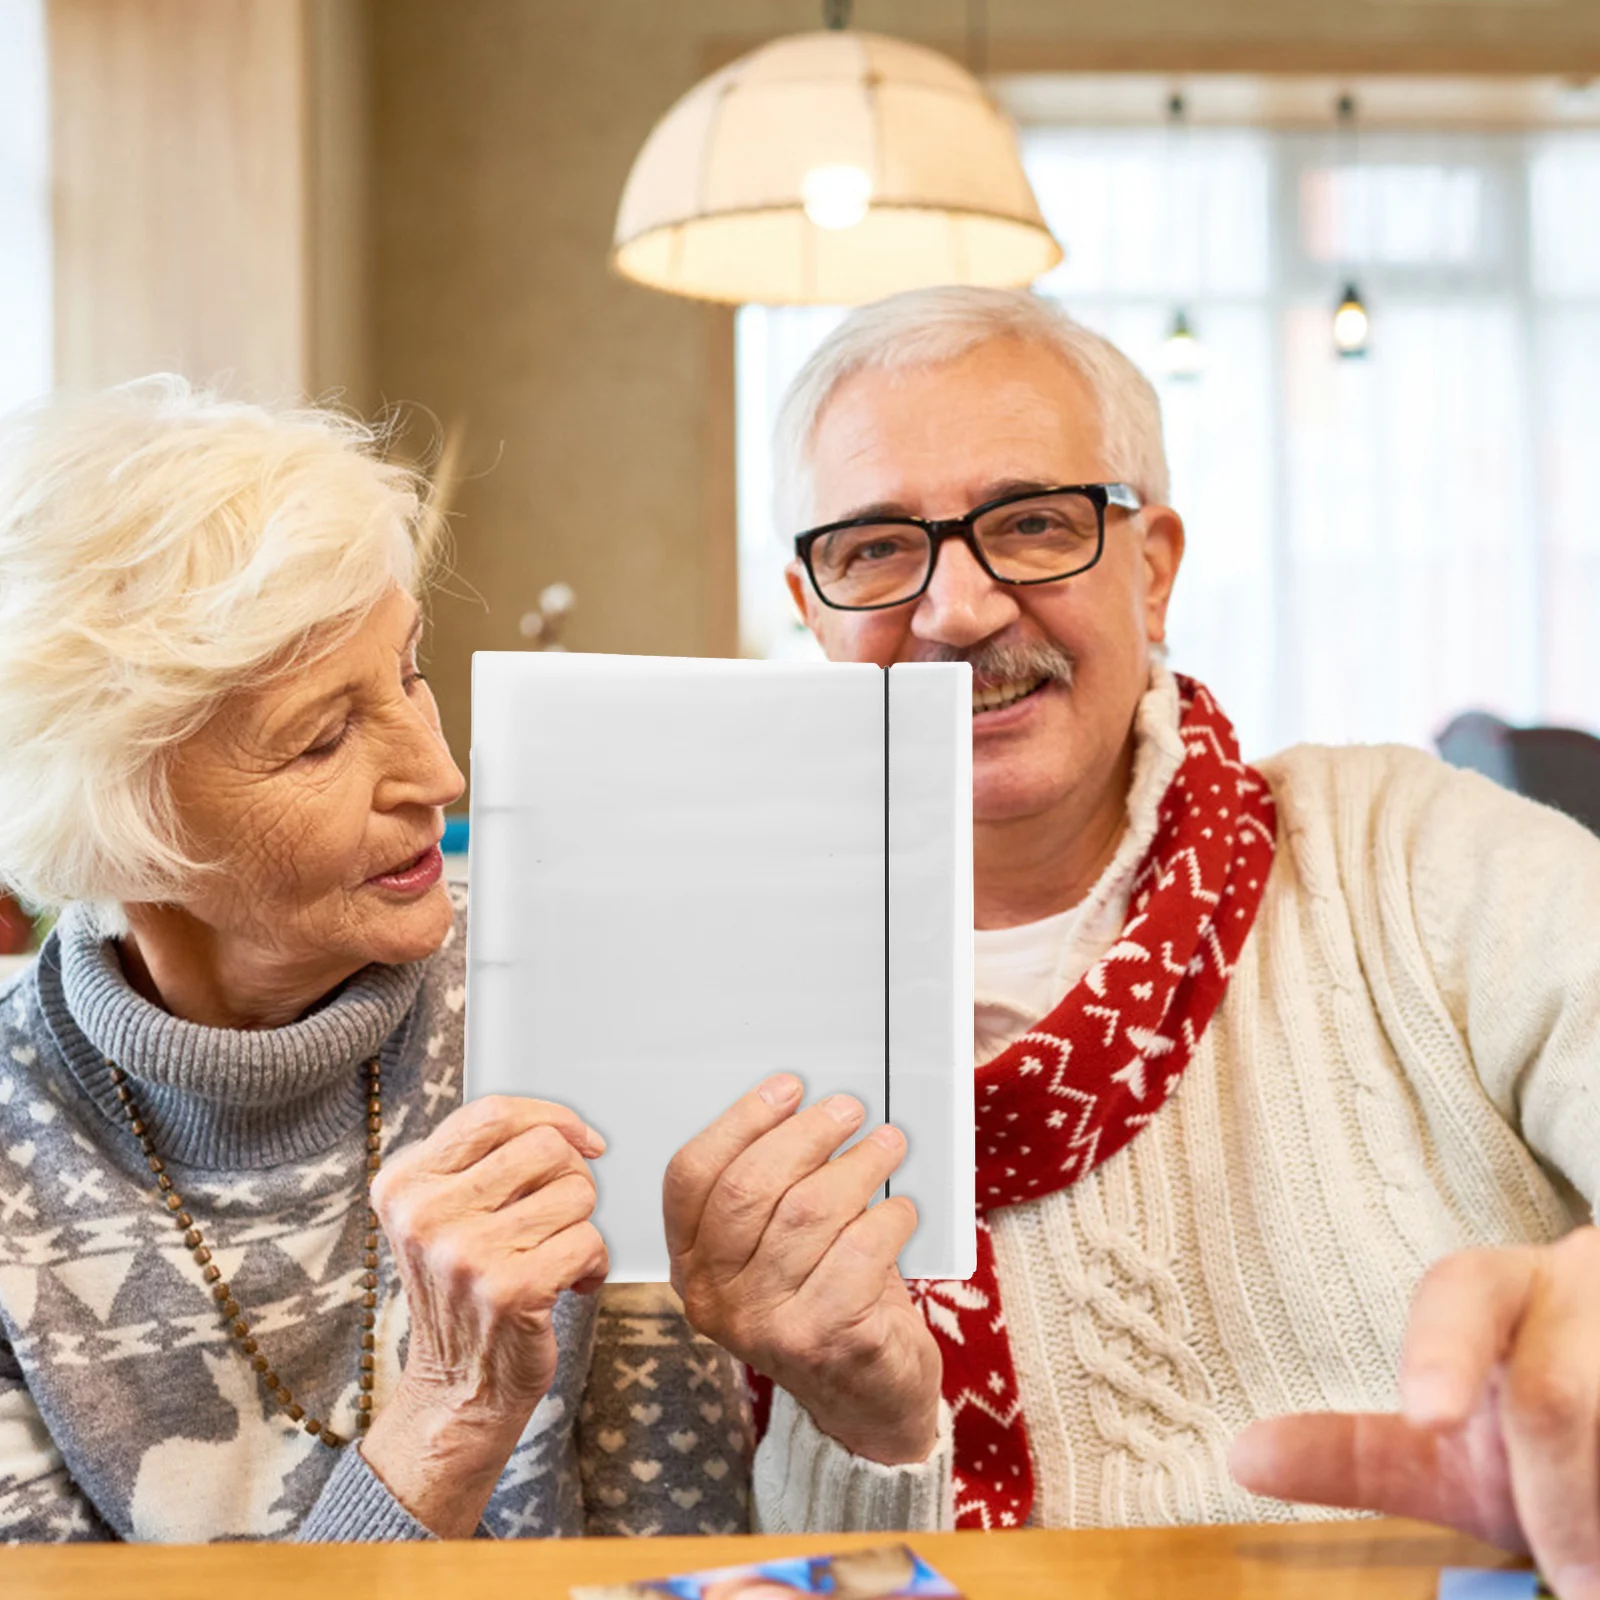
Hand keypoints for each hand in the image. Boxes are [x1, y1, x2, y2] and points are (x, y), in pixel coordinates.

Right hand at [360, 1094, 608, 1534]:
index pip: (493, 1114)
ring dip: (582, 1225)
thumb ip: (482, 1160)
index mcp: (405, 1184)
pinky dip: (594, 1263)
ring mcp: (464, 1253)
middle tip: (561, 1216)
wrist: (455, 1391)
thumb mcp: (444, 1215)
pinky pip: (590, 1241)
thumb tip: (564, 1128)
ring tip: (555, 1256)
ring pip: (575, 1192)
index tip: (581, 1141)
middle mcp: (425, 1214)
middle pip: (545, 1147)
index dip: (551, 1118)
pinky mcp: (509, 1290)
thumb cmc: (465, 1293)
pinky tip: (569, 1285)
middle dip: (572, 1177)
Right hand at [663, 1072, 941, 1465]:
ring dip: (859, 1166)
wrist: (868, 1403)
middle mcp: (716, 1299)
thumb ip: (772, 1193)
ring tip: (886, 1147)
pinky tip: (902, 1212)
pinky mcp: (827, 1340)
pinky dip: (890, 1218)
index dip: (740, 1121)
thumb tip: (808, 1109)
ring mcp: (768, 1325)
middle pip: (749, 1187)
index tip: (786, 1088)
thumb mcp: (774, 1254)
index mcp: (692, 1265)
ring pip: (809, 1211)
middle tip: (847, 1111)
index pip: (691, 1177)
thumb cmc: (826, 1307)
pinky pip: (861, 1249)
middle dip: (806, 1134)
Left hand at [1229, 1228, 1599, 1599]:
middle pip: (1555, 1395)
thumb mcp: (1457, 1450)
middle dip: (1559, 1505)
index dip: (1441, 1351)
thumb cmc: (1542, 1435)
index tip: (1427, 1416)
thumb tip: (1238, 1457)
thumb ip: (1358, 1454)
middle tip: (1576, 1584)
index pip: (1461, 1294)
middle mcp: (1581, 1285)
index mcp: (1504, 1290)